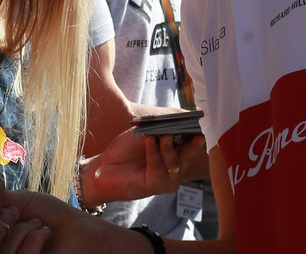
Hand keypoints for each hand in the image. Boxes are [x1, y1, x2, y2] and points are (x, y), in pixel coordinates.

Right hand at [6, 190, 127, 253]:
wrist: (80, 232)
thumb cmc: (54, 216)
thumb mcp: (22, 202)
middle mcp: (3, 250)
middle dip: (3, 222)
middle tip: (20, 215)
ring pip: (1, 250)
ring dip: (22, 231)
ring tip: (39, 225)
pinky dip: (33, 240)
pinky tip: (44, 234)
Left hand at [85, 127, 207, 202]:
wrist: (105, 168)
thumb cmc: (125, 150)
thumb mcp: (145, 133)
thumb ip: (161, 128)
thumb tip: (177, 119)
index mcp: (176, 153)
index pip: (191, 143)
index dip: (196, 132)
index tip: (200, 121)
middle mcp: (176, 168)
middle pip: (189, 153)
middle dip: (192, 141)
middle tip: (194, 130)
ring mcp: (168, 178)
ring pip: (174, 161)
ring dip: (168, 145)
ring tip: (164, 133)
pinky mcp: (157, 186)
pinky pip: (158, 167)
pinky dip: (153, 152)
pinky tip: (149, 139)